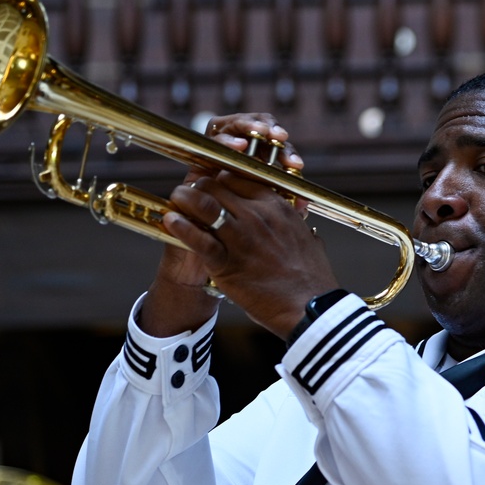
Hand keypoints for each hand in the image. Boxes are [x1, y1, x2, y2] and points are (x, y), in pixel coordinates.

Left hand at [140, 113, 337, 338]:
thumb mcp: (309, 240)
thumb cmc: (312, 279)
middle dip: (200, 186)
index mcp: (278, 207)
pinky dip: (181, 227)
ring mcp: (242, 237)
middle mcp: (258, 215)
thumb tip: (302, 224)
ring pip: (204, 204)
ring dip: (185, 199)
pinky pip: (198, 239)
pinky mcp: (228, 263)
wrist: (311, 308)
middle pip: (218, 185)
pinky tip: (171, 221)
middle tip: (190, 192)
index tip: (214, 186)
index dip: (221, 178)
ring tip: (177, 199)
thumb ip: (299, 226)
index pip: (240, 176)